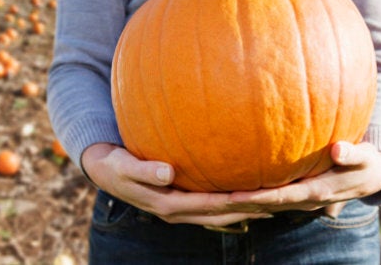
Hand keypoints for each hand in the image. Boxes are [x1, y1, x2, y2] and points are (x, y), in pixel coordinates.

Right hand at [81, 143, 272, 225]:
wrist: (104, 171)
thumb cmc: (115, 165)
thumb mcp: (125, 166)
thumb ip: (145, 170)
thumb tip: (168, 173)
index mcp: (166, 205)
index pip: (206, 205)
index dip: (231, 202)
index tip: (255, 196)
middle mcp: (176, 212)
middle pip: (219, 215)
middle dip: (246, 211)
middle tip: (276, 203)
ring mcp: (179, 209)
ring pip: (218, 214)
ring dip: (243, 211)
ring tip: (272, 205)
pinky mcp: (179, 202)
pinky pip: (210, 206)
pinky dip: (230, 204)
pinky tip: (246, 197)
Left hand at [225, 141, 380, 217]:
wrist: (371, 177)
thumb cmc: (365, 163)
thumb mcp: (364, 157)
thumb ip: (352, 154)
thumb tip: (339, 150)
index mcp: (316, 192)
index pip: (281, 197)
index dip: (258, 198)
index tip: (235, 196)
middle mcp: (304, 200)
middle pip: (266, 206)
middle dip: (240, 205)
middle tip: (210, 200)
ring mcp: (298, 200)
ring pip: (264, 206)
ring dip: (240, 205)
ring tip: (212, 200)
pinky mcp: (295, 195)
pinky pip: (268, 199)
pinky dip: (249, 199)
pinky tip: (228, 193)